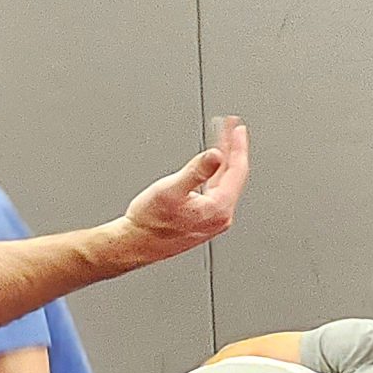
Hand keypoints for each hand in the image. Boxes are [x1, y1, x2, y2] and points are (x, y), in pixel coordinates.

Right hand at [121, 116, 249, 261]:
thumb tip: (216, 155)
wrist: (135, 243)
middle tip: (230, 129)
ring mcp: (213, 220)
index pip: (236, 171)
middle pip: (233, 176)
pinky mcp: (204, 221)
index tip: (237, 129)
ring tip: (222, 141)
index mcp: (217, 209)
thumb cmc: (149, 222)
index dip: (237, 147)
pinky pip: (216, 191)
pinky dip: (215, 174)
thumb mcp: (171, 190)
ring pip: (224, 183)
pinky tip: (210, 166)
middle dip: (232, 150)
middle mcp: (220, 217)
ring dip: (223, 161)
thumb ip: (196, 171)